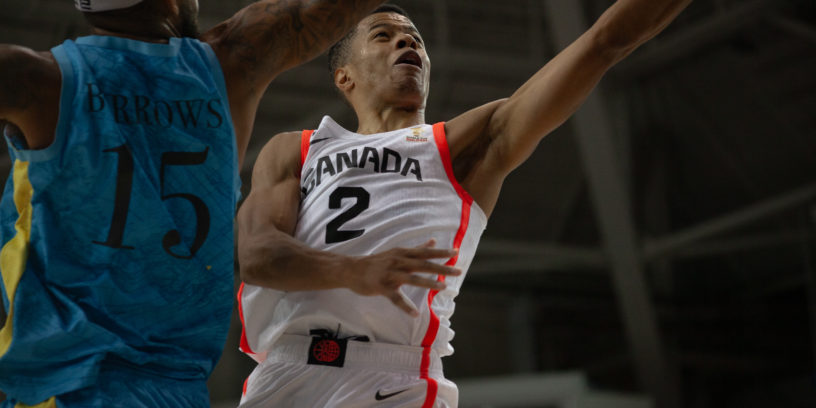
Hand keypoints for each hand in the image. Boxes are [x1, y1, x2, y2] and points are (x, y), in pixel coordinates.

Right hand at [345, 240, 460, 315]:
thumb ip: (417, 249)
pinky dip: (405, 306)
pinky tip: (415, 314)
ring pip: (412, 279)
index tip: (456, 253)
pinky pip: (395, 298)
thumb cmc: (377, 262)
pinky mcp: (381, 287)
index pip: (425, 252)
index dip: (440, 253)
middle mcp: (397, 262)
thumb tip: (433, 241)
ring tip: (443, 287)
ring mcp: (389, 274)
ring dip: (428, 282)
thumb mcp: (397, 252)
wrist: (351, 269)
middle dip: (441, 267)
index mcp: (402, 253)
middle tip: (458, 271)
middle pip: (422, 264)